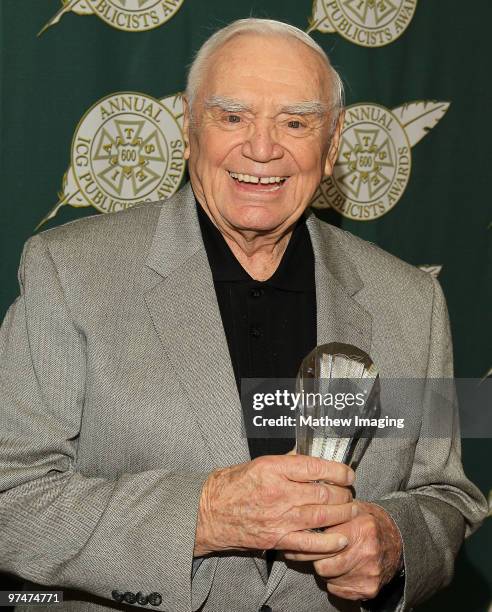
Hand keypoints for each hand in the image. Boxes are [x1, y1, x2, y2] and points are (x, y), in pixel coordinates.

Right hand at [194, 454, 355, 555]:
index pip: (315, 467)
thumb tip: (308, 457)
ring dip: (342, 514)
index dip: (338, 470)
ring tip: (351, 510)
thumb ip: (286, 462)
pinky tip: (341, 538)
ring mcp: (279, 518)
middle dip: (343, 493)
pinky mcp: (277, 539)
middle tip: (349, 492)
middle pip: (323, 492)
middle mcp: (279, 492)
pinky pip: (310, 543)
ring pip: (322, 516)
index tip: (348, 473)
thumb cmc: (231, 485)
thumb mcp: (258, 463)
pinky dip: (328, 543)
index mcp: (273, 468)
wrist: (209, 512)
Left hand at [284, 501, 402, 600]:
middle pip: (324, 566)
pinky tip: (341, 569)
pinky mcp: (369, 589)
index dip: (313, 541)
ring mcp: (369, 573)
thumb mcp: (354, 508)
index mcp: (361, 528)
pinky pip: (338, 590)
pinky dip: (335, 581)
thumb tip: (306, 516)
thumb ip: (333, 511)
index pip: (324, 543)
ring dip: (326, 570)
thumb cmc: (368, 522)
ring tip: (332, 558)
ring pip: (329, 579)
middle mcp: (367, 552)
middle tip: (317, 551)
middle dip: (316, 558)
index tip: (306, 539)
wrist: (397, 541)